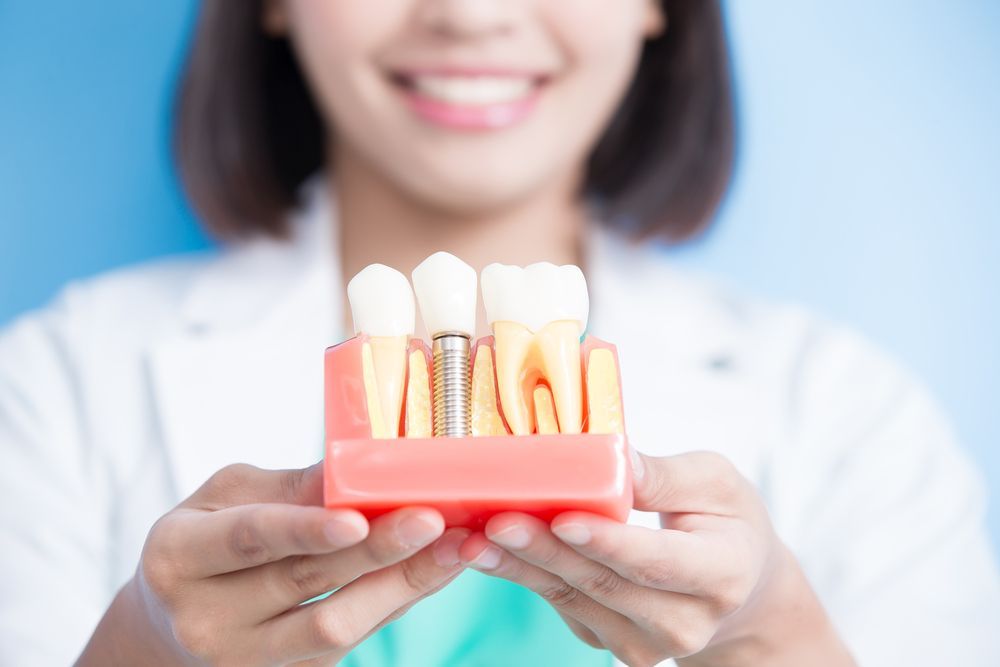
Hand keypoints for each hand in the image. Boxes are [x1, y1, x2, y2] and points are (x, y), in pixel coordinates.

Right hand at [78, 462, 466, 665]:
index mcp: (177, 557)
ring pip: (334, 626)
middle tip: (432, 519)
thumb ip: (290, 487)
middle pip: (304, 584)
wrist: (171, 625)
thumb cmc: (205, 540)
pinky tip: (433, 569)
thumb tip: (361, 467)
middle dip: (376, 551)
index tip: (358, 518)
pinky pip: (352, 640)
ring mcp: (243, 658)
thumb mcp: (226, 497)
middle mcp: (204, 617)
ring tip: (454, 547)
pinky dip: (396, 601)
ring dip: (402, 584)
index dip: (304, 530)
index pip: (247, 540)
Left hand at [458, 451, 855, 666]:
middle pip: (602, 583)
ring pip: (574, 598)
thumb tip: (613, 454)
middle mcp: (684, 622)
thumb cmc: (728, 524)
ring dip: (520, 566)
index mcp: (721, 575)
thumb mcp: (716, 484)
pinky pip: (562, 605)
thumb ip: (664, 475)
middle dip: (544, 550)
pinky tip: (490, 549)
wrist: (741, 589)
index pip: (655, 562)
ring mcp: (647, 643)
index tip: (562, 517)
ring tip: (476, 535)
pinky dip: (524, 574)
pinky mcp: (613, 644)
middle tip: (495, 520)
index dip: (606, 541)